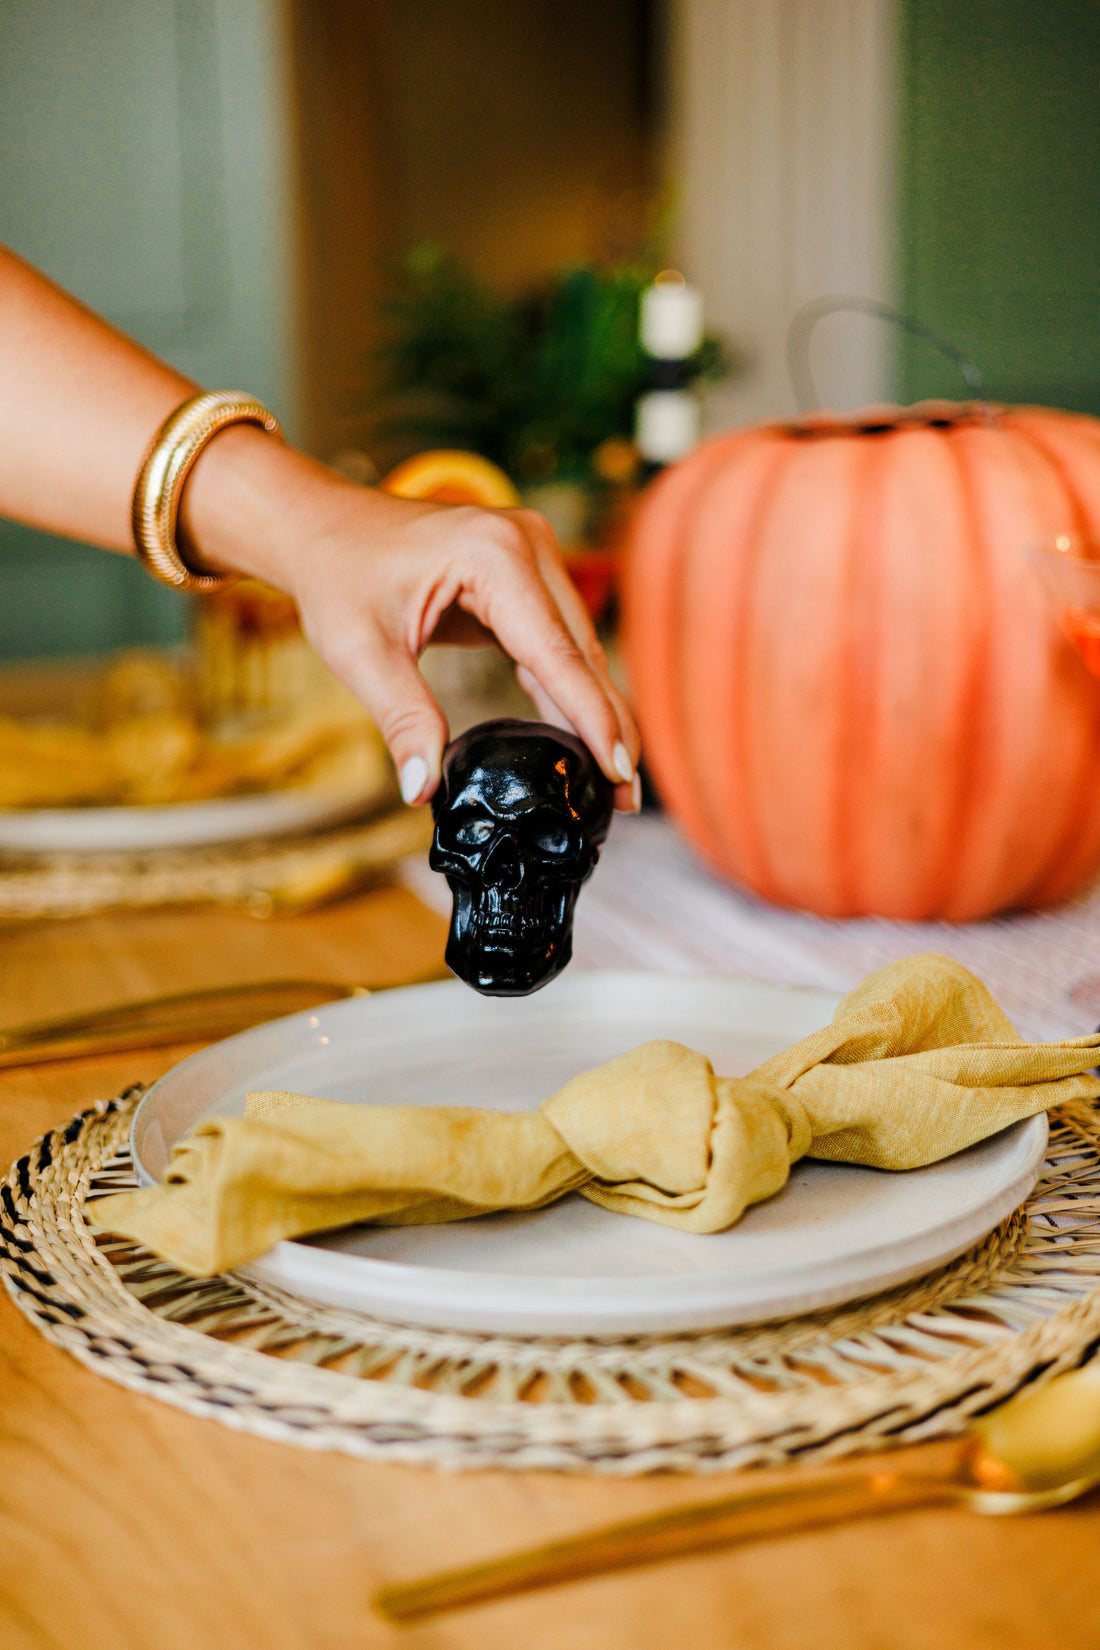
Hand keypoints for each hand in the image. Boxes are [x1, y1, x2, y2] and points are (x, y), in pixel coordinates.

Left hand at [184, 434, 639, 809]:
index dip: (592, 719)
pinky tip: (580, 741)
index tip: (619, 773)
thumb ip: (401, 718)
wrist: (322, 527)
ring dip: (595, 712)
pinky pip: (555, 642)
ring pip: (578, 649)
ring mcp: (533, 555)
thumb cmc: (338, 577)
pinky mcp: (526, 574)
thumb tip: (423, 790)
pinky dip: (567, 690)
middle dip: (607, 726)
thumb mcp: (360, 652)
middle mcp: (528, 546)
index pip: (558, 654)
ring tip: (613, 781)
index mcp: (494, 556)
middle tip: (625, 798)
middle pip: (583, 653)